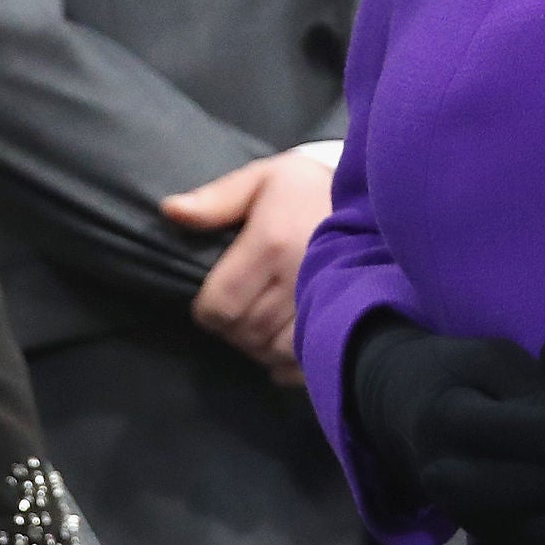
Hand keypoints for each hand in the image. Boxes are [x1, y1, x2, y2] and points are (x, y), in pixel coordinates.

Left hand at [163, 148, 339, 380]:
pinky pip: (303, 364)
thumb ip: (215, 201)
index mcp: (270, 244)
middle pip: (243, 333)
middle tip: (243, 305)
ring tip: (264, 320)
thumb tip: (171, 211)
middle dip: (233, 326)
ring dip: (259, 345)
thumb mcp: (261, 180)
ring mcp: (325, 306)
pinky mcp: (343, 324)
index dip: (208, 310)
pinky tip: (286, 341)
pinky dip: (287, 362)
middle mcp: (297, 280)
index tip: (215, 297)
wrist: (373, 199)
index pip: (220, 307)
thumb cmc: (306, 189)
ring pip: (271, 353)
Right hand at [342, 315, 544, 524]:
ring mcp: (466, 518)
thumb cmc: (463, 376)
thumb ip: (534, 384)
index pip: (498, 430)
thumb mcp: (491, 360)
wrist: (407, 417)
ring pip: (524, 540)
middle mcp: (447, 477)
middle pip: (506, 500)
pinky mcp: (491, 540)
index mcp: (444, 419)